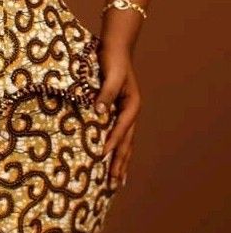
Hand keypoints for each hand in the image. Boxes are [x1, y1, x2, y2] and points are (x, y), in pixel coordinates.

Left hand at [94, 42, 140, 187]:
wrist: (115, 48)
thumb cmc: (112, 60)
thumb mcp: (110, 74)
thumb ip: (105, 94)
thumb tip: (99, 112)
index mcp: (131, 105)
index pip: (121, 128)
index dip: (112, 142)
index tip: (101, 156)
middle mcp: (130, 113)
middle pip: (126, 143)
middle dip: (120, 164)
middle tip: (115, 184)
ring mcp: (124, 115)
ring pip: (123, 144)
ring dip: (119, 163)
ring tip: (116, 183)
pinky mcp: (116, 114)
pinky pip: (116, 137)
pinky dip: (113, 151)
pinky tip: (109, 162)